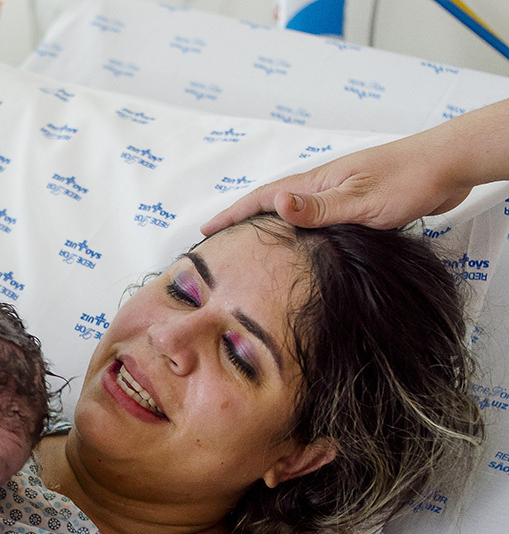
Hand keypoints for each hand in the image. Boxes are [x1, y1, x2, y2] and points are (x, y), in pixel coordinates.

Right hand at [200, 137, 472, 233]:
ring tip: (250, 246)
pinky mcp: (357, 204)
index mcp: (316, 183)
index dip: (233, 214)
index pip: (263, 198)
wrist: (448, 166)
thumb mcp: (360, 200)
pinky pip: (316, 219)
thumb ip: (319, 207)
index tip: (206, 230)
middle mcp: (323, 187)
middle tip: (219, 241)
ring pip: (294, 212)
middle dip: (243, 220)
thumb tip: (276, 203)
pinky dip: (299, 231)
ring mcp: (339, 194)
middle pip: (272, 203)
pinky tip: (301, 244)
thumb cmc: (408, 180)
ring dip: (269, 225)